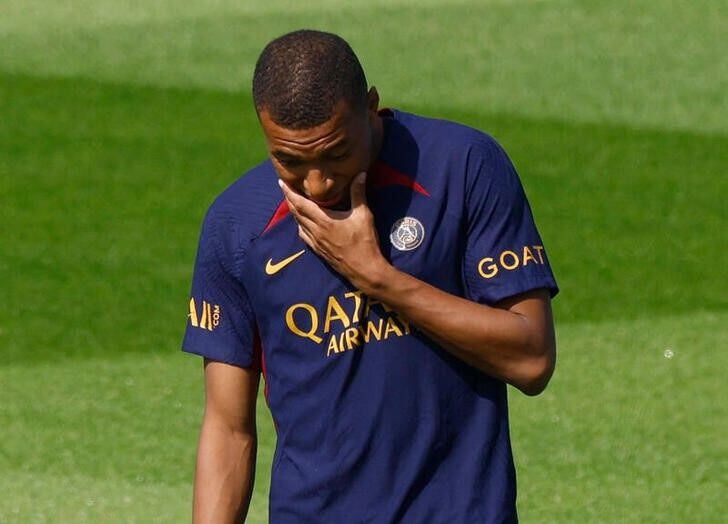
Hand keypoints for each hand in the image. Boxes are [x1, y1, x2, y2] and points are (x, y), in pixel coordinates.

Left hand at [278, 172, 389, 290]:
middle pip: (296, 213)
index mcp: (324, 221)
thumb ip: (358, 193)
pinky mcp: (318, 250)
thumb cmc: (364, 242)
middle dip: (289, 199)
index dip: (289, 192)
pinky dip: (300, 225)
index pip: (301, 204)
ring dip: (294, 212)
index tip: (281, 182)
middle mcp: (315, 231)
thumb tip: (360, 174)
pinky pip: (304, 235)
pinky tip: (302, 223)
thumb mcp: (363, 215)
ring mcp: (316, 242)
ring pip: (298, 224)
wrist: (363, 269)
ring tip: (292, 202)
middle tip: (285, 188)